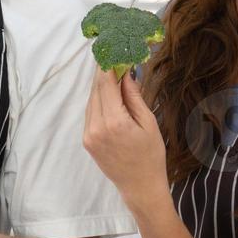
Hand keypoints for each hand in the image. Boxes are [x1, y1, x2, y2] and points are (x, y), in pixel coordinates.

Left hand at [82, 67, 168, 214]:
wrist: (139, 186)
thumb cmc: (151, 155)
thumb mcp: (148, 123)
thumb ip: (134, 96)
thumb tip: (126, 72)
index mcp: (115, 122)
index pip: (106, 85)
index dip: (108, 66)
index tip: (112, 51)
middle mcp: (96, 127)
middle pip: (96, 91)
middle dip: (104, 74)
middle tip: (113, 58)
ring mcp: (89, 134)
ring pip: (91, 101)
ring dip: (100, 87)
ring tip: (113, 75)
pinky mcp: (86, 140)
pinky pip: (90, 113)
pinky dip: (98, 101)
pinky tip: (108, 96)